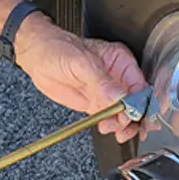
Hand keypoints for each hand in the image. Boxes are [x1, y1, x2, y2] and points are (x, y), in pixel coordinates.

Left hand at [15, 17, 151, 140]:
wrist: (36, 57)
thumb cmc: (58, 49)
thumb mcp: (82, 63)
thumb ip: (102, 83)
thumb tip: (121, 99)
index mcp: (121, 61)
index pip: (140, 86)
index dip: (141, 103)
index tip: (135, 114)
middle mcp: (118, 78)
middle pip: (137, 103)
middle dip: (136, 118)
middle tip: (127, 127)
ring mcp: (107, 93)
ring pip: (126, 114)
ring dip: (125, 126)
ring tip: (116, 130)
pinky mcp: (96, 104)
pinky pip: (111, 119)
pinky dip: (113, 127)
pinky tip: (107, 128)